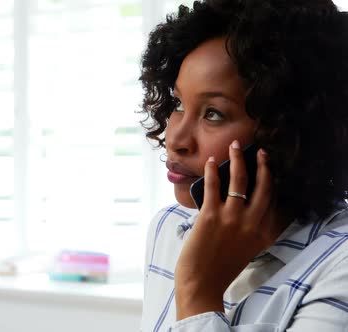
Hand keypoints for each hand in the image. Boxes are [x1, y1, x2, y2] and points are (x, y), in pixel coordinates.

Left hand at [174, 140, 282, 319]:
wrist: (201, 283)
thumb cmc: (219, 268)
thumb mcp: (245, 250)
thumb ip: (250, 231)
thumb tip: (242, 207)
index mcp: (262, 233)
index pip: (272, 201)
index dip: (271, 180)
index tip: (268, 167)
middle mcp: (252, 224)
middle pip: (263, 186)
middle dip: (262, 164)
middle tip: (260, 151)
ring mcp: (232, 218)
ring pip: (239, 180)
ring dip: (237, 159)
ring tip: (235, 146)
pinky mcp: (211, 216)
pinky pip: (213, 186)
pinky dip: (213, 171)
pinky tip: (211, 161)